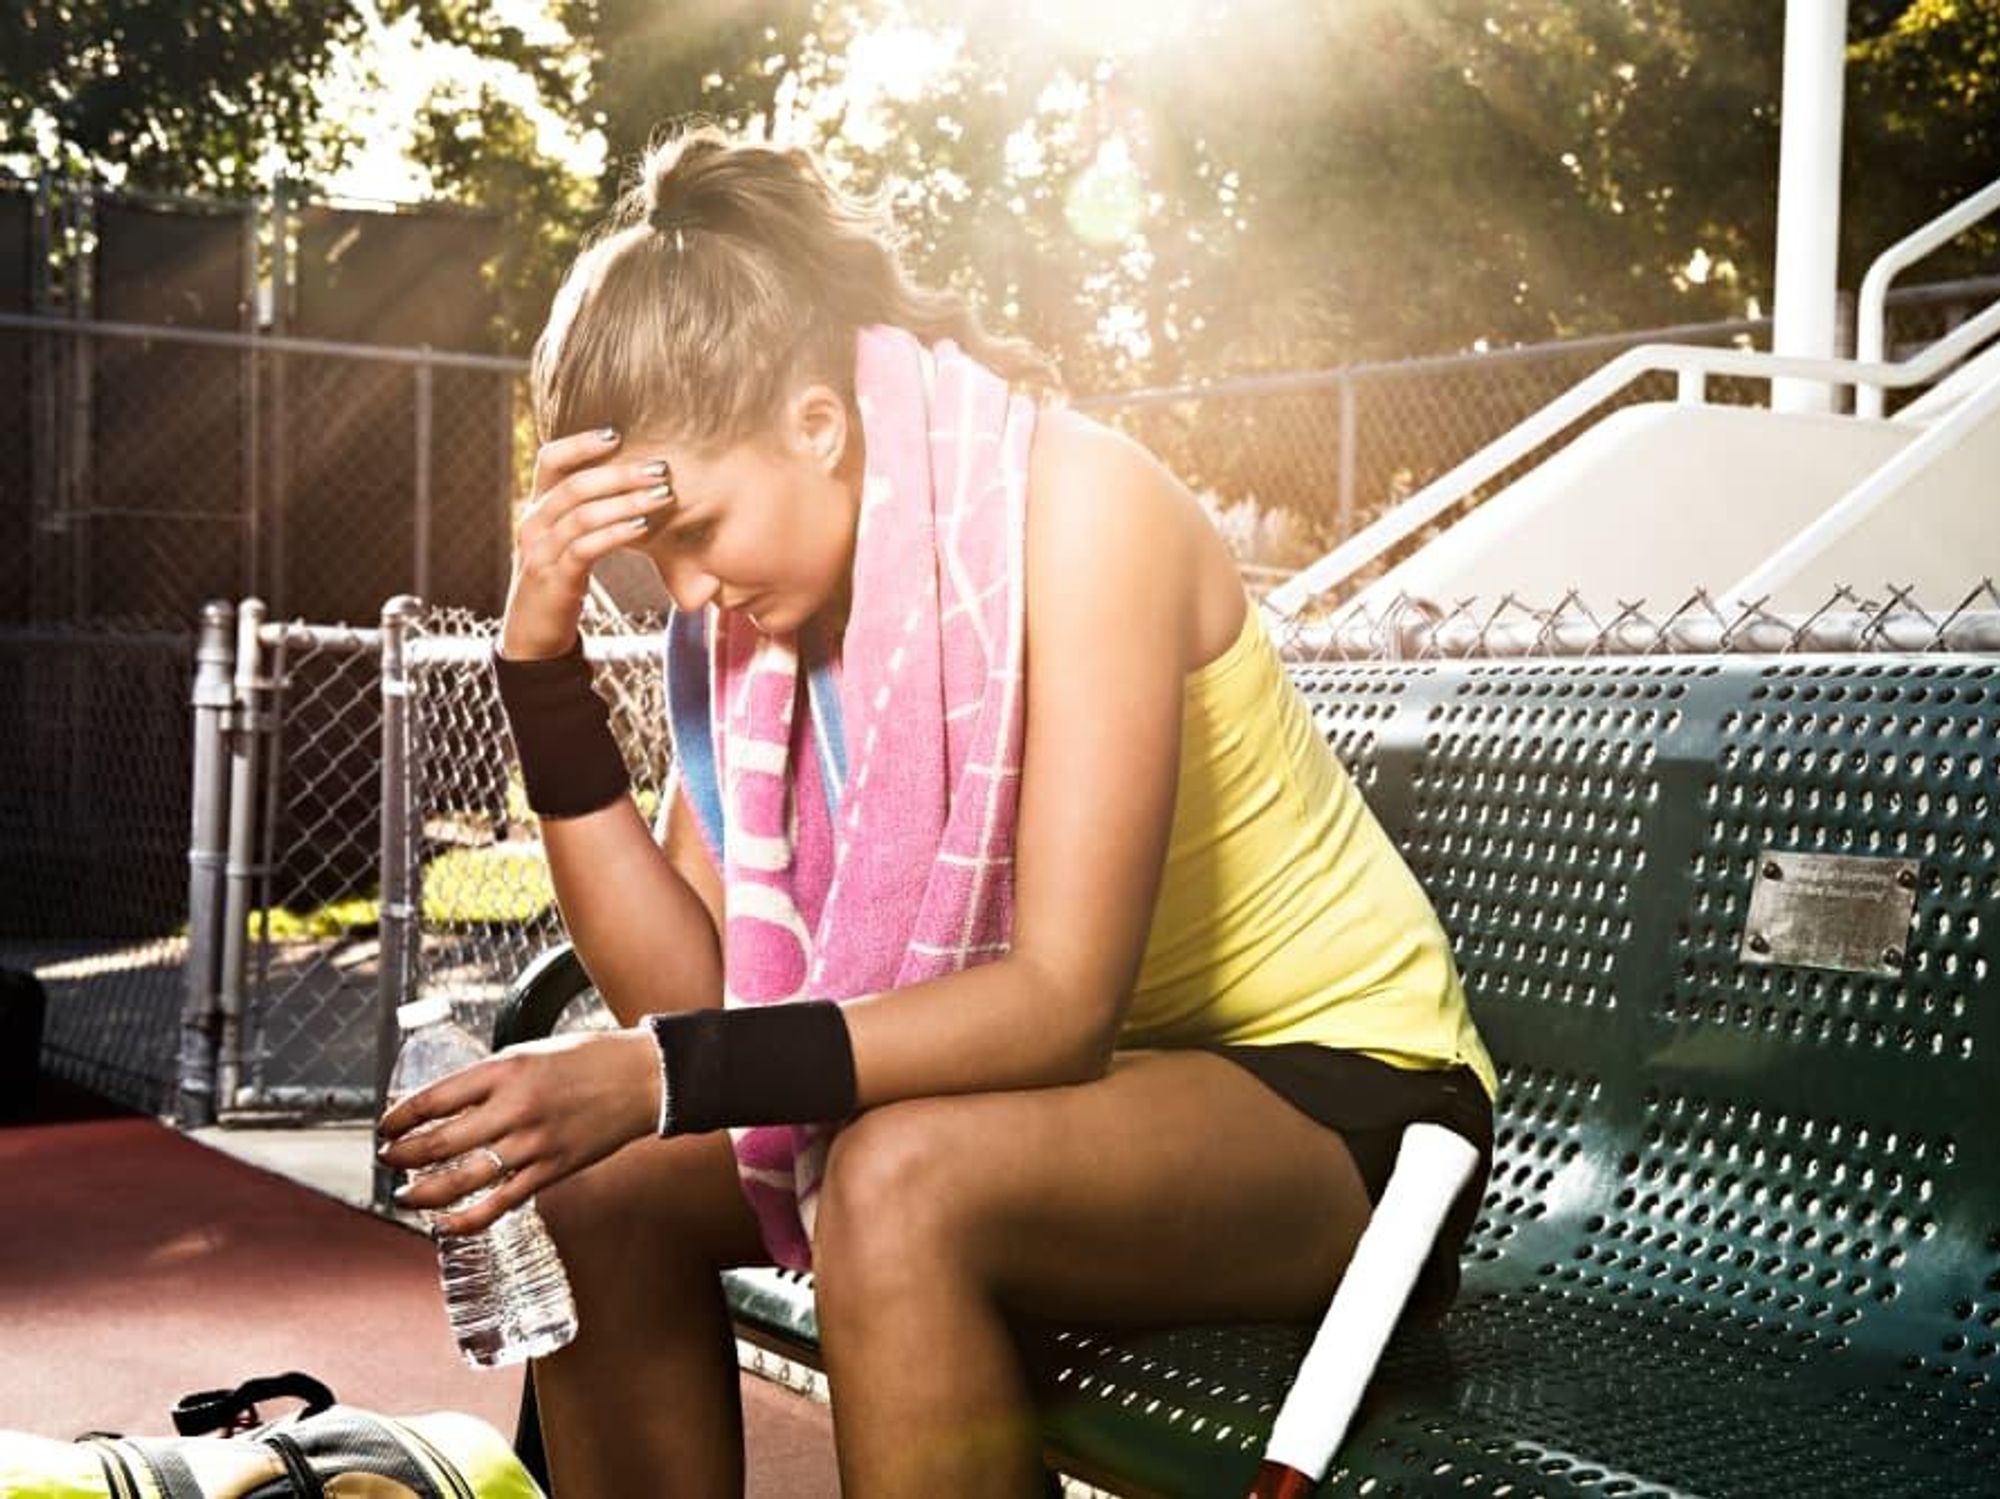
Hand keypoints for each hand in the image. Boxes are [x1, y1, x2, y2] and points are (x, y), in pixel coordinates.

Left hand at [376, 1027, 662, 1236]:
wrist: (645, 1077)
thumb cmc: (590, 1058)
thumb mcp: (530, 1052)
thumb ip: (490, 1079)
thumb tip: (448, 1105)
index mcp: (505, 1069)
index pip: (431, 1099)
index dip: (398, 1118)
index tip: (385, 1127)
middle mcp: (514, 1107)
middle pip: (437, 1143)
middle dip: (400, 1157)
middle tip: (387, 1160)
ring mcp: (533, 1143)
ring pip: (460, 1179)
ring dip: (422, 1192)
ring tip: (404, 1194)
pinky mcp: (552, 1170)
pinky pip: (499, 1203)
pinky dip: (465, 1219)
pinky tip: (444, 1223)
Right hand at [501, 428, 676, 660]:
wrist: (534, 634)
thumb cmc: (561, 580)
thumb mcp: (569, 540)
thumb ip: (589, 511)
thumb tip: (636, 483)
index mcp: (537, 507)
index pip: (550, 460)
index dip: (581, 443)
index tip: (618, 433)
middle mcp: (533, 523)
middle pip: (574, 484)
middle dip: (621, 473)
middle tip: (661, 468)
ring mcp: (539, 551)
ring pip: (582, 514)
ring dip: (627, 501)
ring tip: (663, 494)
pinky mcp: (554, 579)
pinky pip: (585, 548)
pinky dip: (615, 533)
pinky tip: (643, 527)